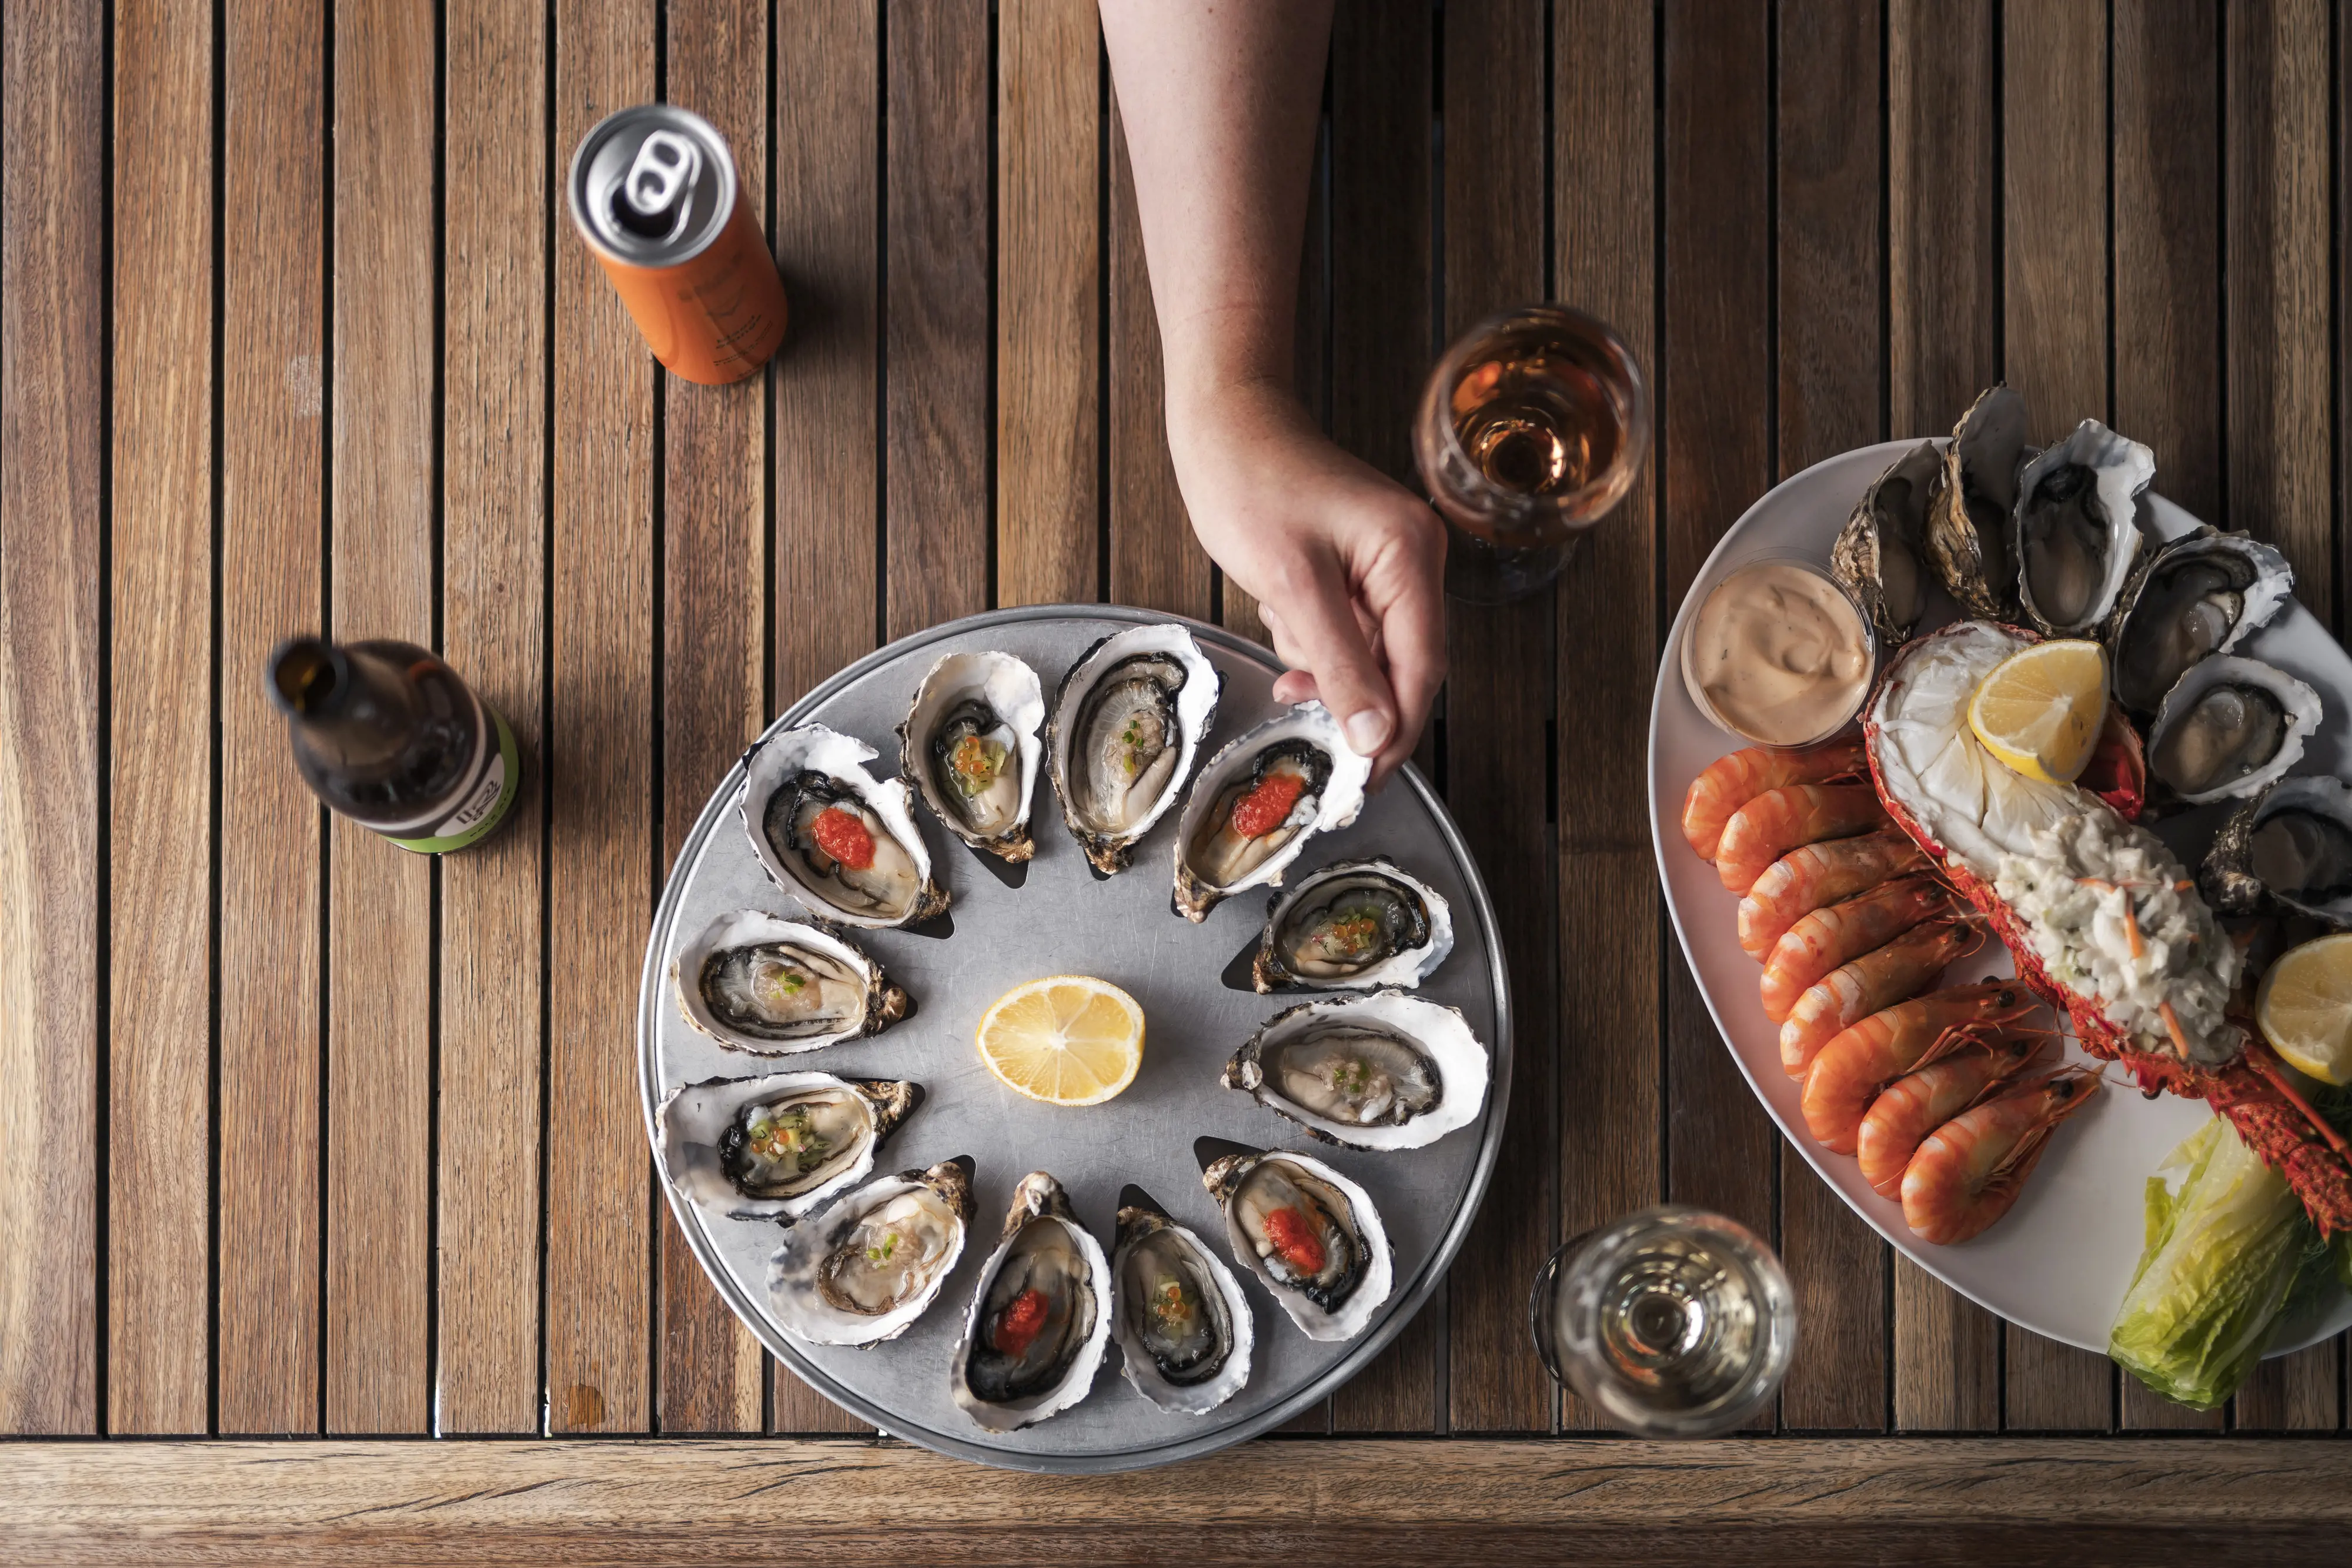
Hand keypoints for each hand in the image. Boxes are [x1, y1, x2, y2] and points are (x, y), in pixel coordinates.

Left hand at [1168, 376, 1446, 787]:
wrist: (1223, 423)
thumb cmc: (1249, 484)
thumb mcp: (1290, 586)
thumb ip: (1340, 664)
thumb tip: (1377, 738)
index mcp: (1410, 556)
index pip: (1421, 670)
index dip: (1394, 732)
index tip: (1360, 781)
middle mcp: (1414, 558)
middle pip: (1401, 666)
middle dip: (1347, 690)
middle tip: (1294, 699)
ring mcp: (1390, 561)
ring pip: (1369, 652)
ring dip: (1319, 657)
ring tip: (1276, 612)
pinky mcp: (1362, 564)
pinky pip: (1348, 627)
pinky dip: (1311, 634)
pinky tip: (1278, 604)